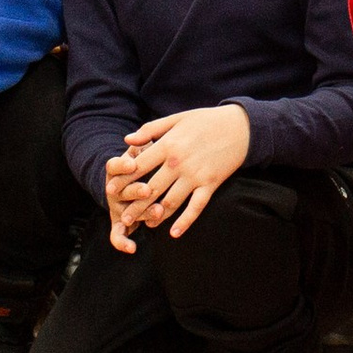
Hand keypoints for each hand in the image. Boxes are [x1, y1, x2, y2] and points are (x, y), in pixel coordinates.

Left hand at [114, 104, 252, 237]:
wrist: (241, 126)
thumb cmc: (207, 120)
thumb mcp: (177, 118)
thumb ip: (151, 129)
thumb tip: (127, 140)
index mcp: (168, 145)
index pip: (138, 167)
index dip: (122, 179)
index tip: (111, 190)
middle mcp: (178, 163)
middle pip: (150, 189)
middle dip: (135, 205)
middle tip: (125, 217)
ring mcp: (195, 176)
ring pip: (170, 202)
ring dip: (156, 216)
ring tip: (146, 225)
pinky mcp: (210, 184)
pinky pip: (195, 207)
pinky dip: (185, 222)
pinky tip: (175, 233)